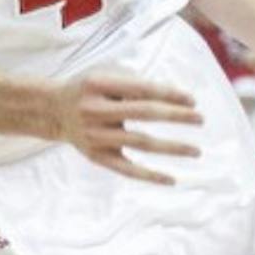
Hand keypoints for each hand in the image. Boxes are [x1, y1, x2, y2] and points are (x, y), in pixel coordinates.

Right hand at [50, 72, 203, 185]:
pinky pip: (126, 169)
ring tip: (196, 150)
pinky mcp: (96, 157)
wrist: (54, 110)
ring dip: (171, 147)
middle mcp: (95, 110)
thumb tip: (174, 98)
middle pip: (144, 113)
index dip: (170, 94)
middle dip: (176, 116)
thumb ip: (134, 83)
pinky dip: (149, 176)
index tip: (193, 99)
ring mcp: (95, 136)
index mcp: (99, 84)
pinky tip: (171, 179)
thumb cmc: (89, 90)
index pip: (142, 89)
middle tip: (200, 119)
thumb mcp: (106, 76)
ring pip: (141, 143)